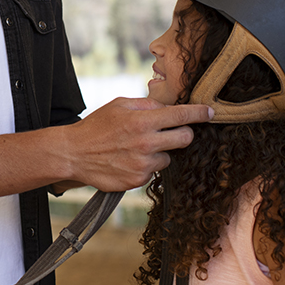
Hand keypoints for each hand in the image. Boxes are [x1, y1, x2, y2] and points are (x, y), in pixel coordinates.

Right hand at [59, 97, 212, 191]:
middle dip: (183, 133)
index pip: (181, 116)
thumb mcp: (119, 105)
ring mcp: (143, 164)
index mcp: (142, 120)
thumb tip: (167, 107)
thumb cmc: (96, 126)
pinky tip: (129, 160)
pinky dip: (146, 165)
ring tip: (137, 148)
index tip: (210, 112)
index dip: (199, 113)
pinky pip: (154, 171)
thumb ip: (146, 104)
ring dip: (160, 152)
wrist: (74, 153)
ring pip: (169, 157)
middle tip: (172, 132)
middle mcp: (146, 143)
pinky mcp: (138, 180)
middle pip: (185, 138)